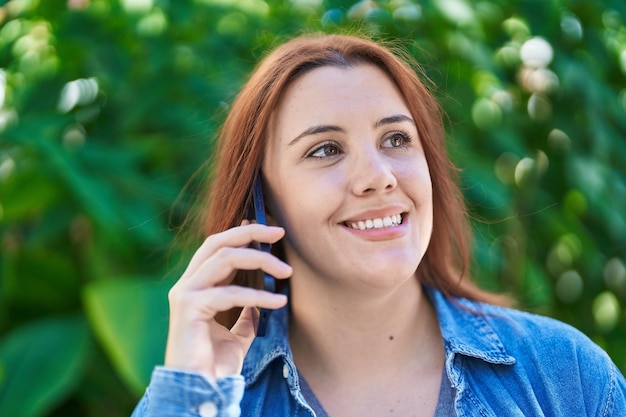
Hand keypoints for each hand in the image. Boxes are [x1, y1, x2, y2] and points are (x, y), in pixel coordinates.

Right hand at [164, 222, 290, 379]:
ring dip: (260, 259)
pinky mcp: (190, 308)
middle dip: (251, 233)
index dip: (241, 233)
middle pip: (218, 243)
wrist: (201, 389)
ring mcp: (185, 294)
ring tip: (286, 270)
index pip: (216, 247)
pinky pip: (232, 293)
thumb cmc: (216, 363)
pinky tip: (280, 302)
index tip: (268, 230)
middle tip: (279, 232)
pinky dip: (260, 296)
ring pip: (225, 258)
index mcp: (195, 286)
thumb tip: (265, 295)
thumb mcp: (238, 331)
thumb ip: (247, 311)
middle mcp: (186, 285)